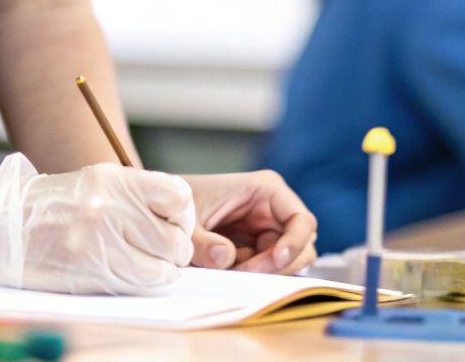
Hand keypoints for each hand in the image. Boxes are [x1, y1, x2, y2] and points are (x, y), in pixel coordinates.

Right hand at [0, 153, 194, 294]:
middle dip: (175, 250)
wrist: (7, 224)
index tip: (173, 223)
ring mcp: (98, 241)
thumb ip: (138, 197)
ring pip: (161, 268)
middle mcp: (110, 208)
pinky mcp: (89, 270)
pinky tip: (133, 274)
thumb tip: (180, 222)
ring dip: (162, 271)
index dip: (183, 215)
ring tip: (148, 265)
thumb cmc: (57, 205)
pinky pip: (137, 284)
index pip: (178, 197)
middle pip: (174, 239)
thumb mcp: (99, 183)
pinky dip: (144, 282)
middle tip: (164, 251)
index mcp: (115, 180)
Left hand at [180, 170, 317, 275]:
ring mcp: (267, 229)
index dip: (294, 243)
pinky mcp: (259, 247)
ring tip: (231, 269)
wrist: (163, 211)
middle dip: (278, 263)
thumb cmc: (179, 206)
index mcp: (265, 189)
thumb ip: (202, 243)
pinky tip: (231, 269)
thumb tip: (226, 258)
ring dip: (265, 271)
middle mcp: (273, 209)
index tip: (274, 261)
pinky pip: (270, 267)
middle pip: (301, 245)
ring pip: (287, 260)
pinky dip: (255, 274)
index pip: (301, 219)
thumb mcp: (186, 224)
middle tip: (243, 271)